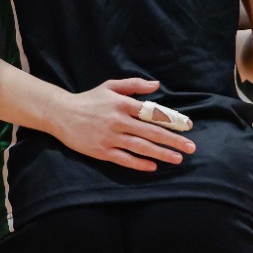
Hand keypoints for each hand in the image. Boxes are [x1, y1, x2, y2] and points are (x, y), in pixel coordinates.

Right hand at [46, 78, 196, 170]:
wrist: (61, 113)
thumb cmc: (89, 99)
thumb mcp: (110, 86)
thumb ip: (134, 85)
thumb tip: (157, 85)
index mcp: (122, 104)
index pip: (153, 113)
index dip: (172, 119)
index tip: (188, 125)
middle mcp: (118, 121)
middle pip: (151, 132)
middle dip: (174, 140)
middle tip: (191, 147)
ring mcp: (110, 137)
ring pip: (141, 147)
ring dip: (161, 153)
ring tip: (178, 159)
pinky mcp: (101, 151)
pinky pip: (124, 159)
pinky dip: (140, 164)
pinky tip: (153, 166)